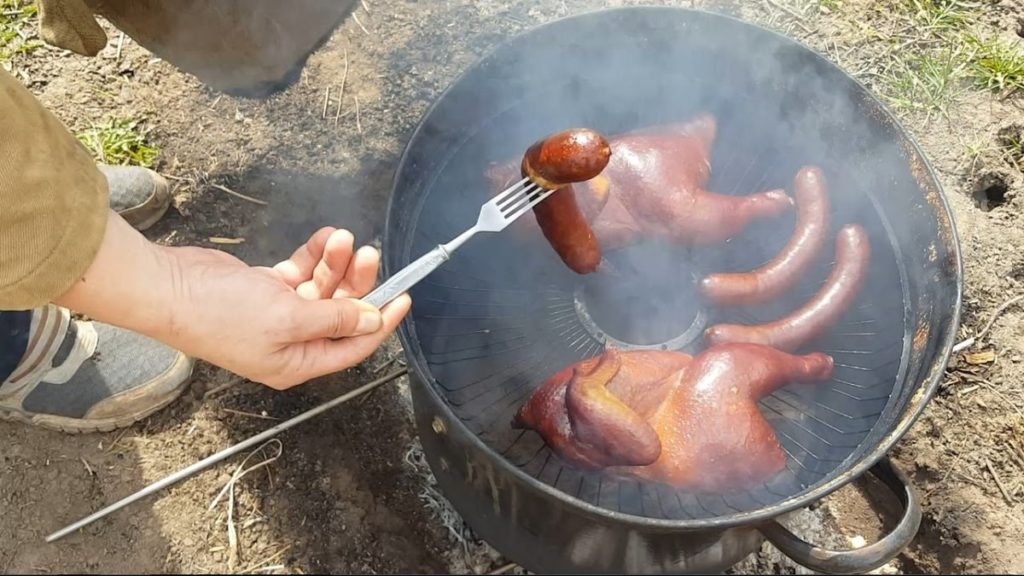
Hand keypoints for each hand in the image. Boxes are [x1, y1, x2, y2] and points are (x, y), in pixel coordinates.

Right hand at [162, 227, 410, 388]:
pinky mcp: (267, 289)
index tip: (403, 296)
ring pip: (324, 288)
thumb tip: (371, 320)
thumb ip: (333, 319)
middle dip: (357, 282)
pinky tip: (325, 238)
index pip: (353, 346)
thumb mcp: (287, 319)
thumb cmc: (218, 314)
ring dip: (336, 263)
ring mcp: (279, 314)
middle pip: (341, 312)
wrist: (168, 288)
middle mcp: (292, 342)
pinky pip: (302, 271)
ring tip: (343, 238)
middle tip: (369, 253)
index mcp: (297, 362)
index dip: (381, 322)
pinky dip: (315, 255)